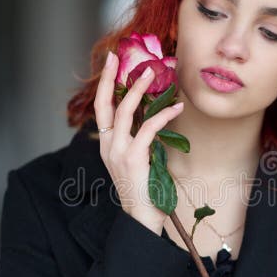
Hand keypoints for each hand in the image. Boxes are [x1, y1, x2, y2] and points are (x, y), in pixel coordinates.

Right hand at [93, 51, 184, 232]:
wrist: (142, 220)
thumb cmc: (145, 191)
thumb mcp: (138, 161)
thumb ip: (139, 141)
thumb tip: (152, 118)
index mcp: (106, 145)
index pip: (101, 109)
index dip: (104, 84)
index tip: (110, 62)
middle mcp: (108, 146)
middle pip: (104, 104)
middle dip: (110, 78)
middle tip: (119, 56)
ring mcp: (118, 152)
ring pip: (124, 112)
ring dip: (138, 89)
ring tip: (152, 74)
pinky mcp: (133, 158)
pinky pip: (147, 129)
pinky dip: (163, 115)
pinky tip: (176, 107)